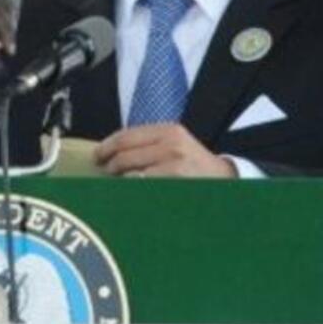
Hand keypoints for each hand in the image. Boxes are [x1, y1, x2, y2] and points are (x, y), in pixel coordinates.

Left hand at [93, 123, 235, 177]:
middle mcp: (171, 144)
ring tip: (120, 184)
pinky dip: (133, 190)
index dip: (107, 147)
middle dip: (110, 165)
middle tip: (106, 171)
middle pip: (124, 154)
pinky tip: (134, 193)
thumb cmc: (193, 164)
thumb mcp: (174, 144)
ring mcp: (173, 164)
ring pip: (131, 174)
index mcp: (168, 130)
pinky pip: (142, 188)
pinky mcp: (175, 182)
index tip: (97, 156)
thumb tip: (111, 151)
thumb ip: (148, 144)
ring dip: (120, 181)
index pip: (126, 136)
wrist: (224, 179)